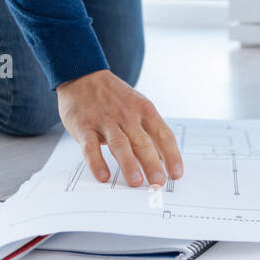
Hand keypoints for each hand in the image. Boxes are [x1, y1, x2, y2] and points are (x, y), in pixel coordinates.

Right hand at [56, 69, 183, 186]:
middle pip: (143, 142)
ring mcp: (106, 121)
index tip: (176, 174)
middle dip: (152, 164)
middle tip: (158, 183)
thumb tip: (163, 160)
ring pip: (120, 144)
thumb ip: (149, 131)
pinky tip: (103, 176)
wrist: (83, 76)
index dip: (172, 155)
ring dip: (128, 164)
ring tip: (135, 182)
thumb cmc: (115, 97)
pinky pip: (91, 147)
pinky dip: (97, 162)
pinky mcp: (85, 127)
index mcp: (145, 110)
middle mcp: (128, 115)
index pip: (163, 135)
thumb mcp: (138, 106)